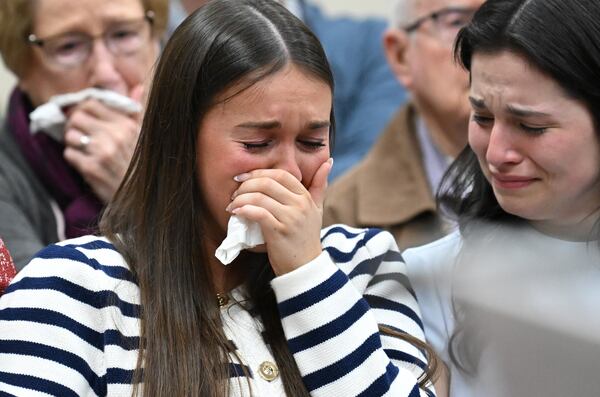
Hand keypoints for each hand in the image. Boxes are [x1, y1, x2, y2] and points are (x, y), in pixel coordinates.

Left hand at [63, 85, 143, 202]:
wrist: (143, 198)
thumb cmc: (143, 166)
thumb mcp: (144, 136)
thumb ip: (137, 111)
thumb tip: (138, 88)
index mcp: (127, 125)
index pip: (92, 104)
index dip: (84, 110)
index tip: (86, 119)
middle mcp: (114, 135)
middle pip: (76, 117)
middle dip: (75, 126)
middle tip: (81, 135)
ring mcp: (102, 152)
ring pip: (70, 135)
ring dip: (73, 143)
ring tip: (85, 150)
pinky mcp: (92, 168)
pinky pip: (70, 154)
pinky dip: (74, 158)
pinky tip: (86, 163)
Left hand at [227, 158, 332, 274]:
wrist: (305, 268)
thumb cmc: (306, 238)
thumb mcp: (317, 210)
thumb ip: (320, 185)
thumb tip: (328, 161)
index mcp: (306, 197)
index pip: (281, 174)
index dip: (259, 172)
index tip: (243, 178)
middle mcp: (300, 204)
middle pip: (267, 183)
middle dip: (246, 185)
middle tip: (235, 192)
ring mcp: (291, 218)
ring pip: (260, 197)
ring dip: (241, 198)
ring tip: (233, 204)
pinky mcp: (279, 231)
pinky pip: (258, 213)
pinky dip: (244, 210)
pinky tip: (236, 213)